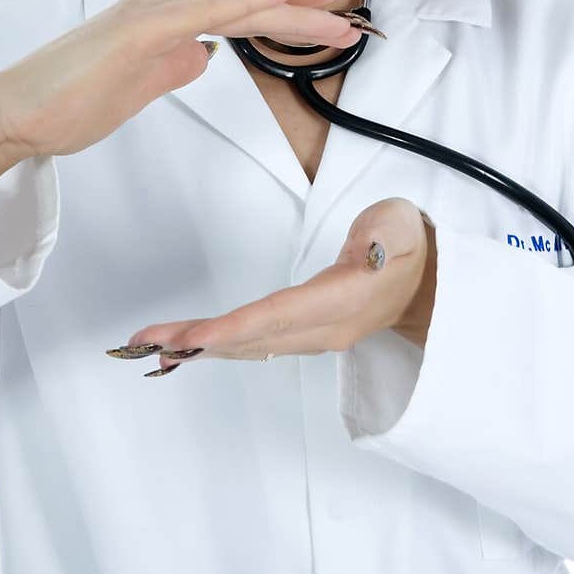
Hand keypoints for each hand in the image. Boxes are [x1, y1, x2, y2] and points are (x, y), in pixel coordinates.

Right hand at [0, 0, 358, 161]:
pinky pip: (203, 15)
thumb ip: (173, 67)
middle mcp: (161, 5)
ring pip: (235, 4)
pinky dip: (245, 7)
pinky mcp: (139, 29)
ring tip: (338, 19)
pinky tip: (278, 3)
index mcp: (164, 19)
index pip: (239, 15)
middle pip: (248, 4)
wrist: (14, 113)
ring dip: (291, 11)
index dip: (290, 17)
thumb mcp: (138, 87)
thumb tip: (206, 57)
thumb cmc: (68, 103)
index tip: (332, 23)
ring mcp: (150, 13)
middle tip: (355, 15)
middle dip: (306, 11)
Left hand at [110, 198, 436, 374]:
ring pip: (249, 344)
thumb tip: (370, 250)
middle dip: (197, 340)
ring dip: (200, 346)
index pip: (277, 316)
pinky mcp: (304, 333)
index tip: (192, 339)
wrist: (427, 280)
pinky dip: (219, 344)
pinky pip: (255, 342)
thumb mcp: (401, 227)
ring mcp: (313, 335)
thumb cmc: (408, 244)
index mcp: (340, 303)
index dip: (233, 329)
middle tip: (145, 341)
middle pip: (251, 336)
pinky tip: (190, 347)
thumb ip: (385, 235)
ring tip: (152, 346)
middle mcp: (322, 329)